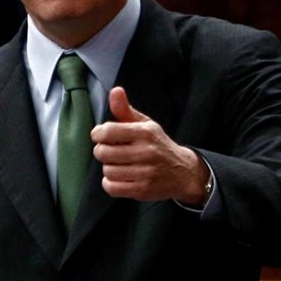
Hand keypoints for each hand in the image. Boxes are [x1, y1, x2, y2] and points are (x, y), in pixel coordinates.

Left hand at [90, 86, 209, 204]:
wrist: (183, 172)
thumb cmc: (158, 145)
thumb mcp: (145, 124)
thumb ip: (126, 109)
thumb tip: (115, 90)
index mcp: (145, 132)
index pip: (108, 131)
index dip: (98, 134)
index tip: (101, 135)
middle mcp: (146, 152)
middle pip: (103, 153)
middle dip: (101, 151)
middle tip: (109, 151)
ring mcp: (145, 172)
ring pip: (107, 171)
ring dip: (108, 167)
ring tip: (118, 164)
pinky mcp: (142, 190)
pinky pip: (112, 188)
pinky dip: (110, 183)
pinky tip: (118, 177)